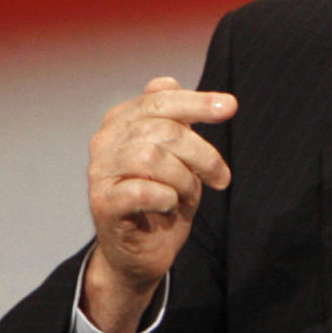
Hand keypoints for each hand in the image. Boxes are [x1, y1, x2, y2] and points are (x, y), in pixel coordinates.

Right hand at [84, 77, 236, 332]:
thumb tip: (168, 80)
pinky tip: (169, 207)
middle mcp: (106, 141)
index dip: (198, 102)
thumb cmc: (163, 197)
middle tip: (221, 177)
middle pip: (164, 130)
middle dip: (203, 154)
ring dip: (184, 179)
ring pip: (152, 157)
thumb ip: (174, 120)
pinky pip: (142, 191)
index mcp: (123, 121)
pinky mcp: (102, 204)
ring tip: (189, 195)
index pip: (161, 100)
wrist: (141, 252)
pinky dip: (167, 198)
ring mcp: (100, 172)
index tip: (231, 107)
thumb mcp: (178, 155)